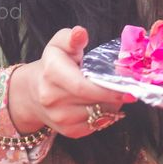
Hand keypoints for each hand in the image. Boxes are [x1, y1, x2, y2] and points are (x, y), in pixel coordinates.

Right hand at [8, 26, 133, 138]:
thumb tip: (80, 32)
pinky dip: (104, 116)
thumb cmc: (53, 63)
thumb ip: (72, 38)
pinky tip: (101, 103)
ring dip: (111, 106)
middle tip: (129, 89)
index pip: (83, 86)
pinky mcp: (67, 132)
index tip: (127, 87)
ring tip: (112, 93)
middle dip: (115, 97)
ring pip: (97, 116)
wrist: (33, 92)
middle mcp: (52, 98)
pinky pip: (95, 126)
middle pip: (93, 102)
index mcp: (52, 73)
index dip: (107, 89)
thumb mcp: (60, 44)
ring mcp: (59, 118)